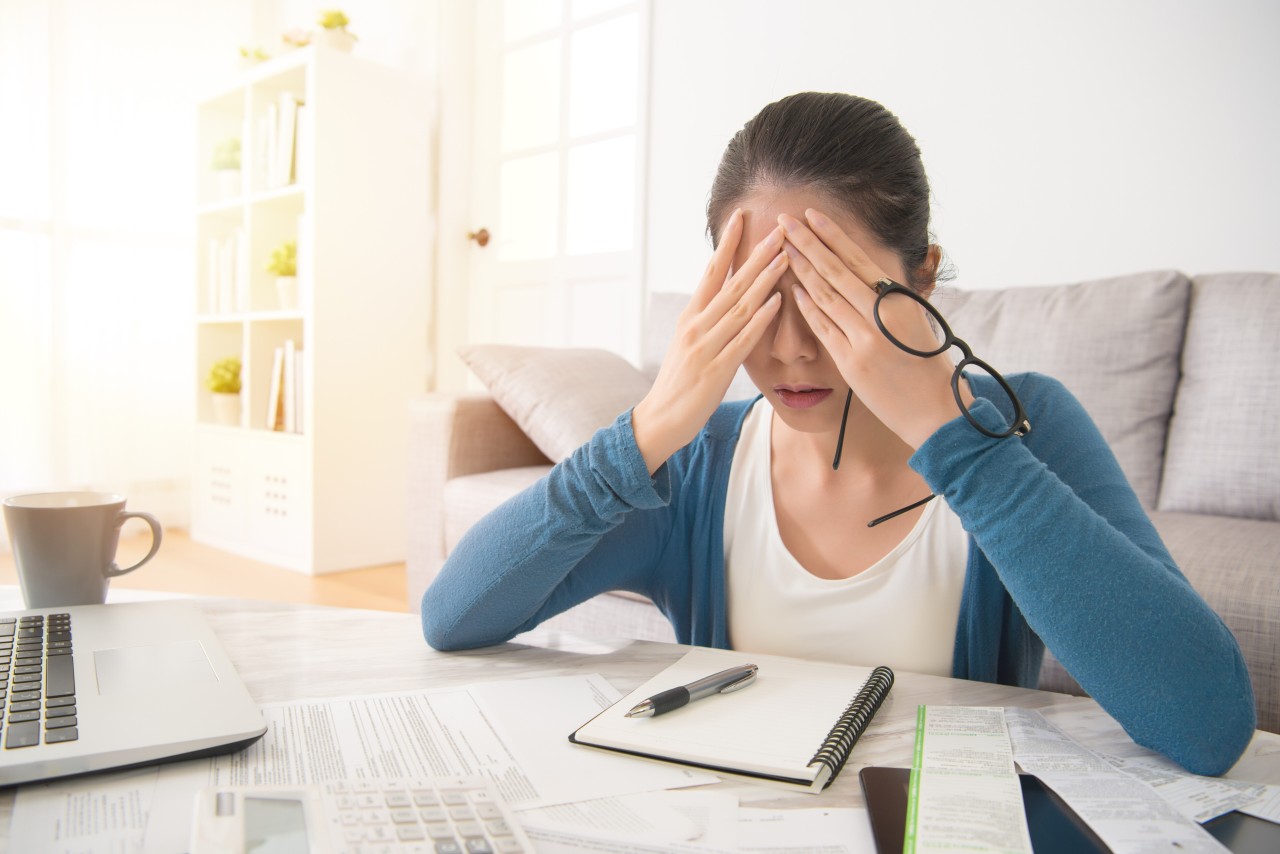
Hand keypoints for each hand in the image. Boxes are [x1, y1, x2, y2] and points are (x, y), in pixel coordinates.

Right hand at [632, 210, 786, 472]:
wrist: (660, 419)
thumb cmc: (678, 383)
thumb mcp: (688, 343)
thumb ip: (707, 319)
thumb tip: (726, 296)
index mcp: (690, 316)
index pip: (711, 271)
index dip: (727, 243)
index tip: (742, 216)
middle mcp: (696, 326)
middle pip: (730, 282)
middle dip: (756, 253)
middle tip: (778, 228)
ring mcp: (706, 346)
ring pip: (740, 306)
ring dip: (765, 279)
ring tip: (786, 256)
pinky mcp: (717, 370)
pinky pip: (743, 339)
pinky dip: (761, 318)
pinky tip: (777, 301)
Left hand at [780, 208, 968, 448]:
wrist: (937, 412)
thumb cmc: (931, 368)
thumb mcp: (918, 324)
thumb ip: (893, 301)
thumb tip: (872, 279)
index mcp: (900, 298)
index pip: (858, 259)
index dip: (832, 235)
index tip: (811, 216)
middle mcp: (881, 314)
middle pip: (835, 270)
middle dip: (806, 243)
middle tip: (783, 220)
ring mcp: (864, 337)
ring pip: (824, 295)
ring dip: (800, 269)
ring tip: (782, 248)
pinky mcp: (851, 362)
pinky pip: (823, 327)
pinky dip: (807, 307)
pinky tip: (792, 289)